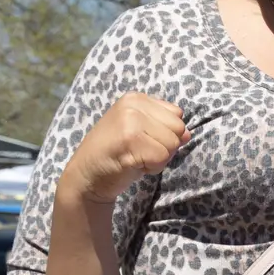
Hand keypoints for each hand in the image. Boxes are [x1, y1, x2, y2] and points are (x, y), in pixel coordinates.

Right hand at [61, 93, 188, 204]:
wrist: (85, 176)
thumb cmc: (116, 155)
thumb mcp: (141, 133)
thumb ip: (165, 127)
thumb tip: (188, 134)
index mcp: (136, 98)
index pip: (177, 116)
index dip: (165, 134)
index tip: (141, 141)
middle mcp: (133, 105)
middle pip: (178, 129)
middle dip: (164, 146)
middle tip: (138, 151)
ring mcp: (130, 121)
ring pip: (172, 144)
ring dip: (158, 158)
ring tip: (134, 157)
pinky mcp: (130, 141)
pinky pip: (162, 158)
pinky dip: (152, 168)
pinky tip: (132, 165)